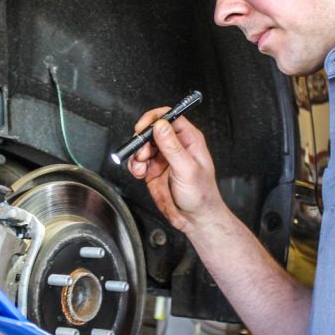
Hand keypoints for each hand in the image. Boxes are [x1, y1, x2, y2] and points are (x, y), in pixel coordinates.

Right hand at [126, 109, 225, 232]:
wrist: (194, 218)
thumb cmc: (201, 195)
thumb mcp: (187, 169)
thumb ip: (172, 147)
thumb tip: (161, 125)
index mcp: (188, 139)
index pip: (169, 116)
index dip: (154, 119)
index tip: (143, 128)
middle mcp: (174, 145)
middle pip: (151, 129)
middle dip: (142, 140)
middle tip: (142, 154)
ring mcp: (162, 157)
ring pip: (141, 145)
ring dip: (136, 154)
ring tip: (140, 167)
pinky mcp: (152, 169)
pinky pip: (137, 160)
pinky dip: (134, 165)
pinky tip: (139, 173)